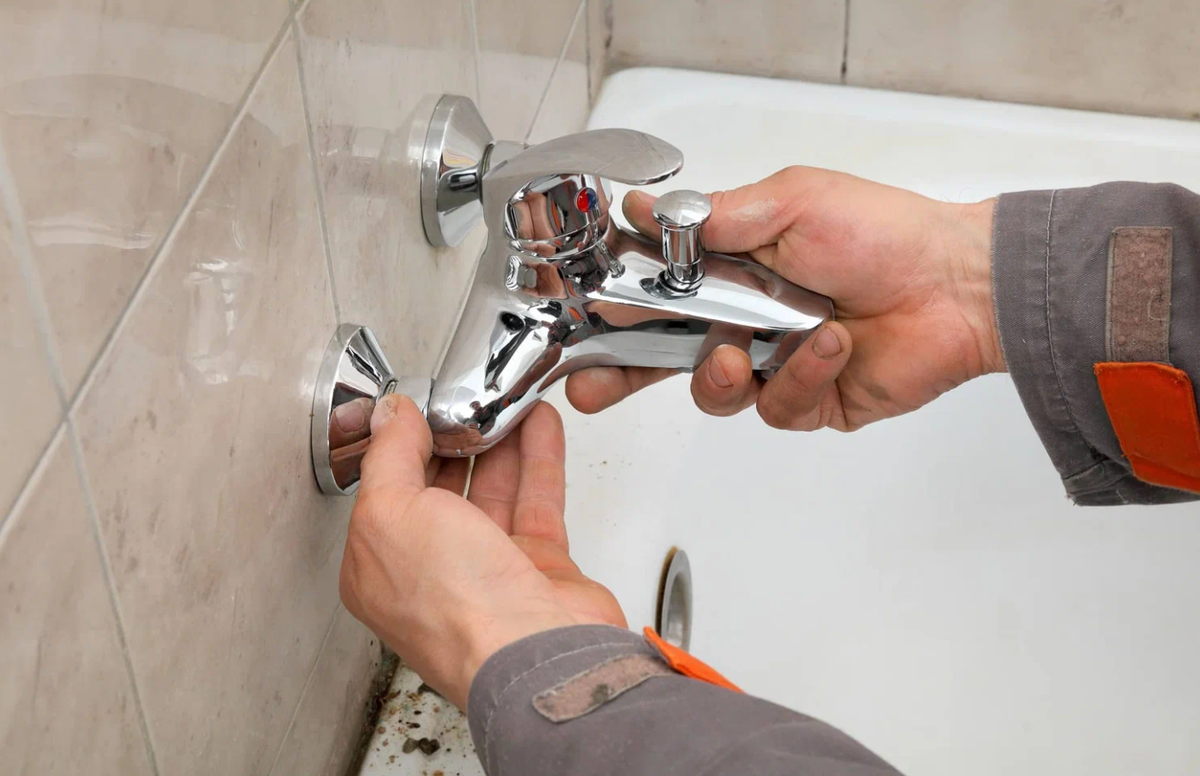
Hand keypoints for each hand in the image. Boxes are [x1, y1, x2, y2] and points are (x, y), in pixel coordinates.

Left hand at [339, 394, 624, 710]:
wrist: (537, 654)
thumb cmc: (458, 609)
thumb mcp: (392, 513)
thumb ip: (389, 456)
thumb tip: (389, 416)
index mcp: (379, 568)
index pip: (385, 492)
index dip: (400, 445)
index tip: (419, 405)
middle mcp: (432, 573)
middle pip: (441, 490)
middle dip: (453, 440)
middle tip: (466, 398)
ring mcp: (488, 572)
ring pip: (493, 492)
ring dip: (500, 442)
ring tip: (506, 400)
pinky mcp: (538, 569)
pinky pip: (537, 501)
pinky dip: (539, 459)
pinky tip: (540, 426)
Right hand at [565, 166, 1003, 430]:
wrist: (958, 285)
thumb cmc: (883, 233)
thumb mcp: (792, 203)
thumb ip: (717, 217)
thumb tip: (646, 212)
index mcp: (732, 267)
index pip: (656, 292)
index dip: (617, 308)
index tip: (587, 316)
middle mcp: (745, 318)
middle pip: (664, 354)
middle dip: (620, 371)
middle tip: (590, 383)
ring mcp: (773, 363)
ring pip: (712, 391)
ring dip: (720, 375)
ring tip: (742, 353)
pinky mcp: (806, 400)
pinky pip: (775, 407)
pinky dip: (800, 377)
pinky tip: (832, 346)